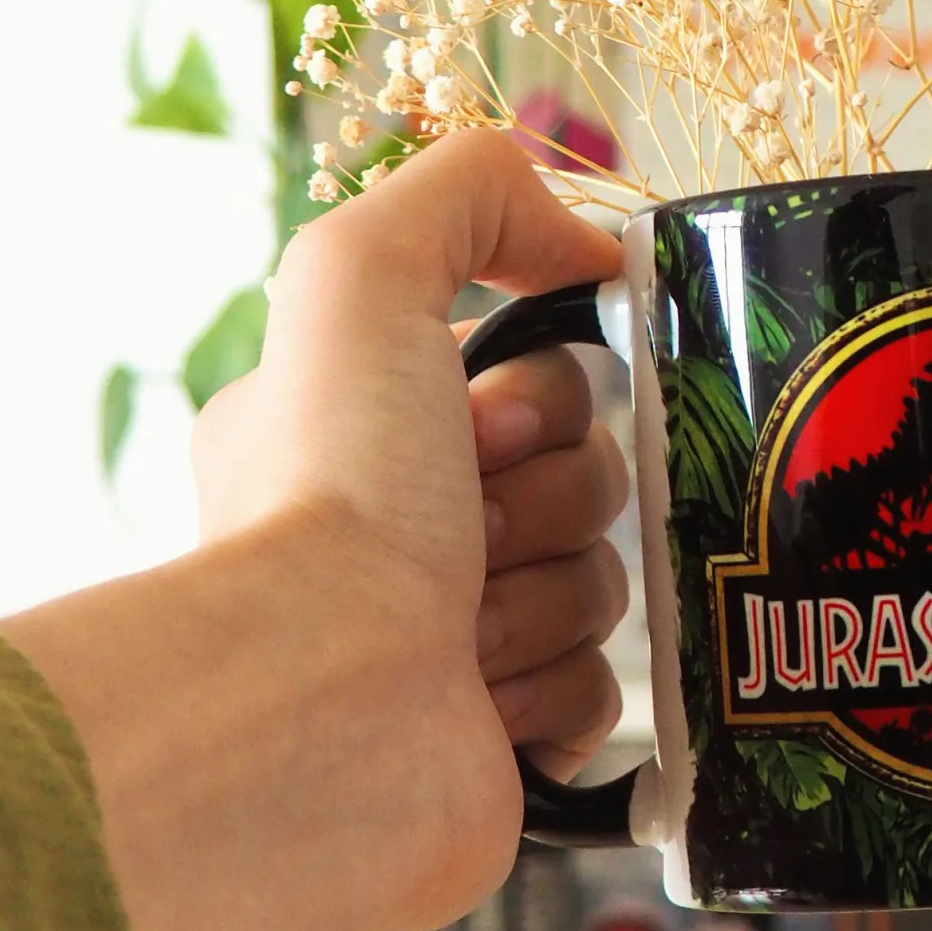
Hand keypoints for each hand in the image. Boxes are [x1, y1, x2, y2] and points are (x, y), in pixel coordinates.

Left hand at [0, 132, 624, 930]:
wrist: (325, 712)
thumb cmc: (334, 496)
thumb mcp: (361, 273)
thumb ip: (474, 194)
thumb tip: (593, 251)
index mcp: (363, 429)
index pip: (533, 377)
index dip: (539, 395)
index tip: (481, 426)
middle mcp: (400, 530)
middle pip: (586, 474)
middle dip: (554, 496)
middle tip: (476, 531)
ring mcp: (452, 640)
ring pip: (602, 579)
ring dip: (552, 594)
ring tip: (467, 630)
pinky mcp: (501, 736)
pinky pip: (606, 687)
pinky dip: (564, 689)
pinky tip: (492, 701)